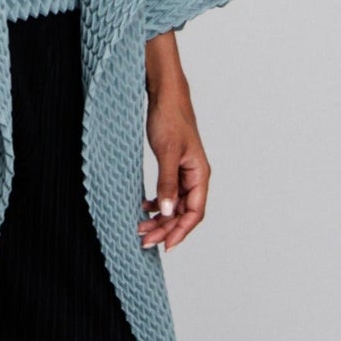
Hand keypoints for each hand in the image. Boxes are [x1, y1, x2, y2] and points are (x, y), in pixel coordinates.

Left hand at [138, 33, 210, 251]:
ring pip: (174, 204)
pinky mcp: (173, 167)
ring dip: (159, 218)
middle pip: (183, 213)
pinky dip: (157, 203)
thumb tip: (166, 211)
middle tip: (144, 240)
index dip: (180, 231)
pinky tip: (144, 206)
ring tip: (140, 228)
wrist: (165, 95)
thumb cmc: (170, 118)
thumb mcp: (167, 153)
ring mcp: (184, 173)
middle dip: (165, 228)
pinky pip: (168, 193)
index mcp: (199, 175)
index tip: (165, 246)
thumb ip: (167, 183)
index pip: (194, 213)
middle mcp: (195, 177)